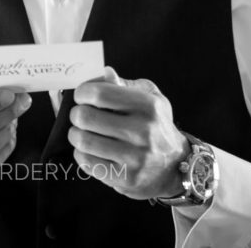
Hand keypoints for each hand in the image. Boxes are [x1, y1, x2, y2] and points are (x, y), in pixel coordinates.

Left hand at [68, 67, 187, 199]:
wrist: (175, 166)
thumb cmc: (156, 125)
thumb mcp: (150, 97)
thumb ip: (125, 84)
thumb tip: (105, 72)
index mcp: (148, 105)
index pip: (99, 94)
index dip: (82, 92)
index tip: (82, 96)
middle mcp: (143, 131)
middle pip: (86, 116)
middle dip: (77, 114)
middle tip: (80, 116)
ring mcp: (134, 157)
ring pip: (83, 140)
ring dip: (76, 134)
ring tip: (82, 132)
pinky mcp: (125, 178)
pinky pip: (87, 162)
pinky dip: (81, 153)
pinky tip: (89, 149)